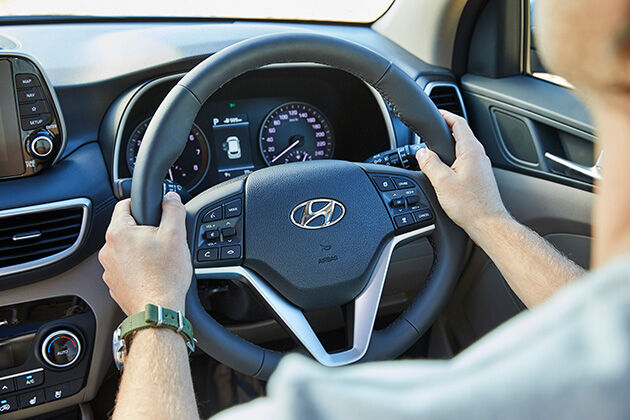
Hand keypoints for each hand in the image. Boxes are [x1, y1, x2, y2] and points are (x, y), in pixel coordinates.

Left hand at [98, 192, 191, 314]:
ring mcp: (109, 269)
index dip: (141, 203)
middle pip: (125, 229)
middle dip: (143, 231)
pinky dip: (136, 269)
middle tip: (161, 240)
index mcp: (119, 233)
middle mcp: (108, 250)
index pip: (124, 204)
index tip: (152, 210)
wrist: (157, 311)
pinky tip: (152, 274)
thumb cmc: (165, 276)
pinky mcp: (114, 285)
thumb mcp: (176, 235)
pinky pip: (125, 269)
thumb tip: (171, 198)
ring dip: (139, 251)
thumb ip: (173, 210)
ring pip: (125, 250)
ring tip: (158, 260)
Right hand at [416, 110, 509, 237]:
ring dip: (449, 145)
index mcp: (471, 151)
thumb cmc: (471, 206)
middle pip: (461, 133)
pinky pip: (465, 160)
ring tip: (434, 148)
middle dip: (445, 129)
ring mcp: (481, 166)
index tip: (436, 112)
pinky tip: (445, 169)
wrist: (488, 223)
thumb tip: (421, 153)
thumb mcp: (443, 182)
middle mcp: (479, 155)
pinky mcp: (480, 177)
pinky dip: (453, 158)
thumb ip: (430, 163)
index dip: (446, 115)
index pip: (458, 123)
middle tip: (431, 130)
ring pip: (463, 148)